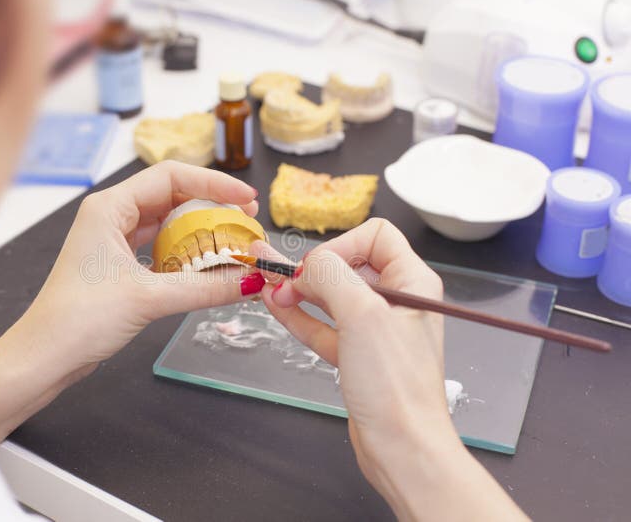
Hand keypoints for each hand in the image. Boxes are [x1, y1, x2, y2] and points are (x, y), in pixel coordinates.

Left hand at [25, 160, 263, 365]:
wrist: (44, 357)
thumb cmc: (78, 319)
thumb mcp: (148, 298)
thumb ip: (205, 288)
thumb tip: (250, 280)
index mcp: (109, 207)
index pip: (170, 176)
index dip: (213, 183)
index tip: (246, 199)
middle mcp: (110, 217)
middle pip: (171, 197)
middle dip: (210, 208)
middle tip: (246, 222)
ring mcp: (113, 241)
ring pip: (167, 225)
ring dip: (199, 233)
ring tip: (232, 243)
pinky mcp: (118, 266)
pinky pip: (160, 249)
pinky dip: (185, 256)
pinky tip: (207, 267)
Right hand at [253, 219, 450, 469]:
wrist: (402, 446)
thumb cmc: (395, 384)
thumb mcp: (362, 314)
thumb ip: (331, 276)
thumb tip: (306, 266)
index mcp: (412, 281)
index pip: (375, 236)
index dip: (341, 245)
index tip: (316, 268)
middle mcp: (397, 301)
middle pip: (348, 265)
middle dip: (312, 269)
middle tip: (280, 278)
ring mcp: (376, 330)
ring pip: (332, 297)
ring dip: (300, 291)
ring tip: (269, 289)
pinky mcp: (358, 357)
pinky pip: (325, 326)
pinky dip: (300, 317)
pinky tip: (277, 308)